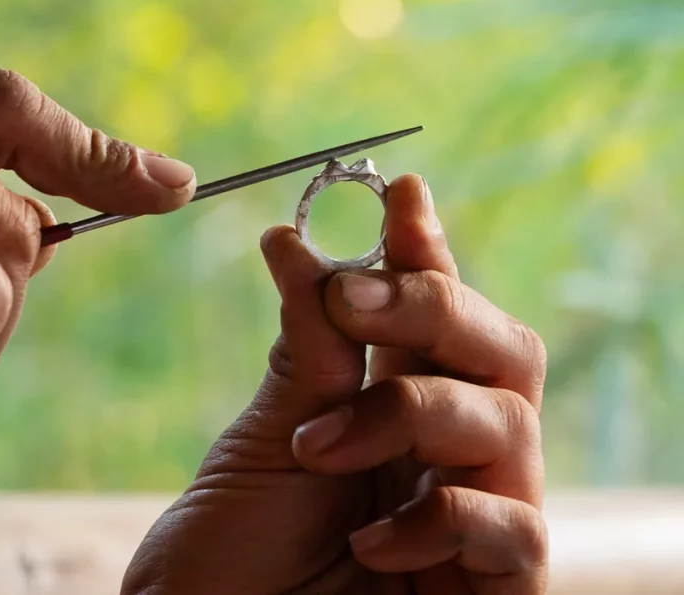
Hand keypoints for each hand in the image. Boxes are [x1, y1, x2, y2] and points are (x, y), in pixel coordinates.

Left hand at [123, 175, 546, 594]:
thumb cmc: (231, 560)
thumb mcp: (266, 442)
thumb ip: (306, 353)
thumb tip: (293, 241)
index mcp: (391, 410)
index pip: (433, 317)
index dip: (425, 253)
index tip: (400, 194)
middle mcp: (445, 455)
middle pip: (501, 349)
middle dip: (437, 306)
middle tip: (362, 298)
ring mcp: (475, 520)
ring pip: (509, 421)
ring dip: (410, 413)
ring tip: (320, 449)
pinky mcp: (497, 589)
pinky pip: (519, 528)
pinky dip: (447, 517)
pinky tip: (372, 538)